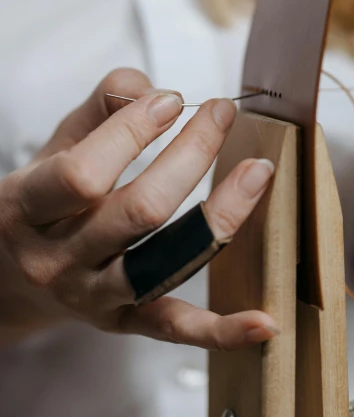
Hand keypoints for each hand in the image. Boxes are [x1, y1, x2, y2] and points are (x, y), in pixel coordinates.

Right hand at [0, 68, 276, 348]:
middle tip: (222, 114)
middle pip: (138, 211)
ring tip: (257, 171)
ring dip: (220, 215)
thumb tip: (149, 87)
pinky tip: (264, 321)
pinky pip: (174, 329)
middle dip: (191, 155)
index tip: (170, 100)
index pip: (81, 175)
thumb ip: (98, 107)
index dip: (131, 132)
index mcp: (29, 209)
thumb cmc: (41, 200)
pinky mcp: (124, 322)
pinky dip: (222, 330)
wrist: (8, 274)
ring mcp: (93, 297)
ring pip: (165, 262)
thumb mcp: (53, 146)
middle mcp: (59, 260)